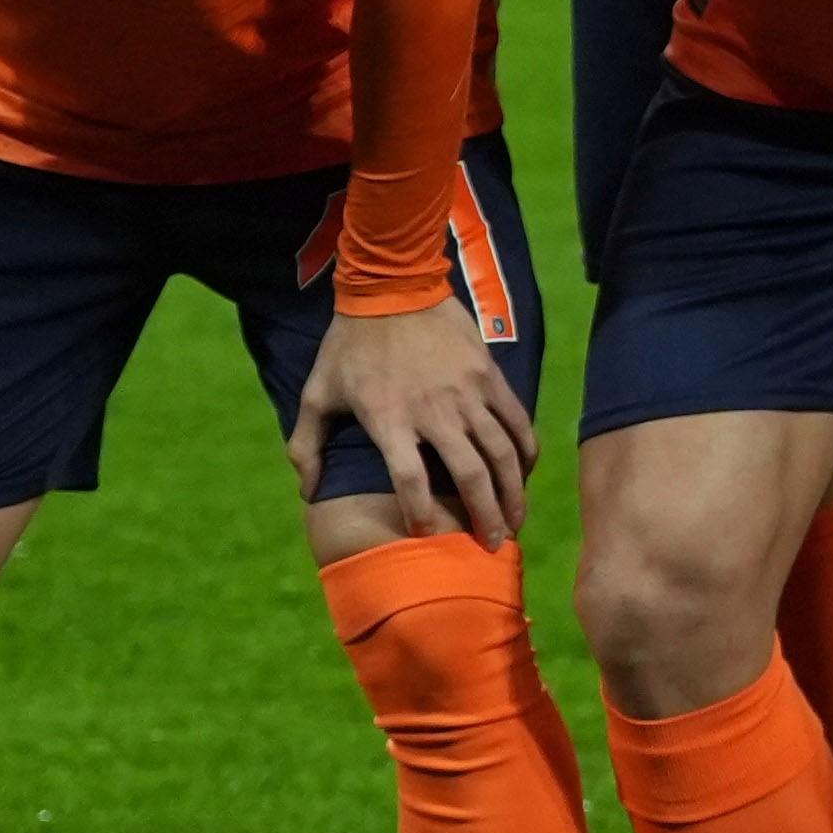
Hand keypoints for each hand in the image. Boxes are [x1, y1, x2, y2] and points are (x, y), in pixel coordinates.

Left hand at [292, 299, 529, 542]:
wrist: (392, 287)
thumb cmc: (350, 345)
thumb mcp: (315, 394)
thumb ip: (306, 446)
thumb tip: (308, 492)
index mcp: (389, 419)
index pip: (410, 479)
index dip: (421, 512)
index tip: (428, 534)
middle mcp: (434, 411)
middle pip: (470, 474)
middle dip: (485, 516)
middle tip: (491, 545)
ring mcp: (468, 393)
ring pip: (502, 452)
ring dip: (512, 492)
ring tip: (514, 521)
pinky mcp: (489, 376)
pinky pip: (517, 421)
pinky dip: (526, 451)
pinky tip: (525, 474)